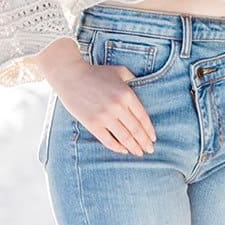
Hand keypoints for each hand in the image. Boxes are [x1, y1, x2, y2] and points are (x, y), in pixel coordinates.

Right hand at [37, 38, 156, 155]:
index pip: (143, 117)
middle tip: (150, 150)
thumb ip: (133, 80)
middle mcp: (118, 107)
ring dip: (134, 147)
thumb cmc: (96, 73)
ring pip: (124, 137)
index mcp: (127, 94)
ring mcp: (105, 117)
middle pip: (135, 129)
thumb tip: (143, 90)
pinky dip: (117, 148)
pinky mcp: (92, 124)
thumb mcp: (119, 71)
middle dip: (144, 142)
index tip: (153, 139)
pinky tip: (123, 151)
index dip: (149, 130)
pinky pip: (108, 140)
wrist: (71, 76)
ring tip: (139, 153)